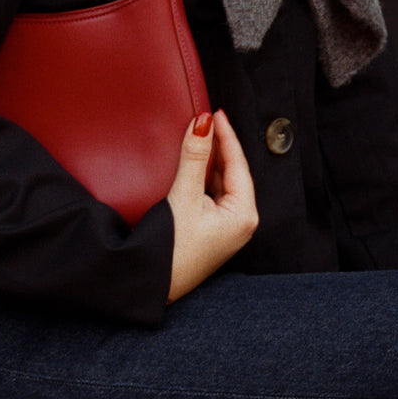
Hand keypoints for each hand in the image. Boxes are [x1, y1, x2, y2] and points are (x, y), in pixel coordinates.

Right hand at [166, 108, 257, 303]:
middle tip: (205, 119)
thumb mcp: (183, 196)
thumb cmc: (172, 250)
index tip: (216, 112)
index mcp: (244, 215)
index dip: (226, 135)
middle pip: (232, 172)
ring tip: (198, 137)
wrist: (153, 286)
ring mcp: (228, 227)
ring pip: (222, 182)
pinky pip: (212, 194)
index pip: (238, 164)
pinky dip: (203, 177)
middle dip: (219, 146)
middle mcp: (242, 221)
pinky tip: (192, 165)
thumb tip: (202, 123)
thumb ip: (193, 158)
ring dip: (210, 161)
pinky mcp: (213, 230)